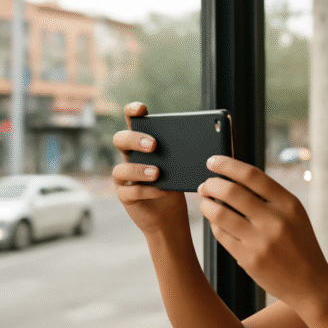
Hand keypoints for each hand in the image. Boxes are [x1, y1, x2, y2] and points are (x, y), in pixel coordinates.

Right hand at [112, 102, 187, 233]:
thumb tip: (206, 139)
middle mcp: (130, 157)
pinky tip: (162, 190)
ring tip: (157, 172)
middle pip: (120, 140)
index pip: (132, 122)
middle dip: (135, 139)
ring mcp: (125, 178)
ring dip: (139, 169)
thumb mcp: (183, 166)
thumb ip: (184, 152)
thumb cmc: (177, 186)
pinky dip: (147, 190)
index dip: (132, 111)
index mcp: (142, 144)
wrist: (171, 217)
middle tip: (154, 145)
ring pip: (121, 169)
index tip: (141, 109)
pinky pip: (130, 191)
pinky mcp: (125, 196)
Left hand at [197, 156, 327, 306]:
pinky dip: (214, 225)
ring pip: (220, 213)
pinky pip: (221, 235)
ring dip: (206, 205)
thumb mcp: (295, 216)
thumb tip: (234, 178)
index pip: (252, 175)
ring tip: (206, 203)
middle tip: (205, 185)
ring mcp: (261, 241)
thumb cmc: (300, 246)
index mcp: (289, 204)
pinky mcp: (249, 259)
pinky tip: (216, 223)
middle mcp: (275, 220)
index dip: (227, 165)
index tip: (212, 161)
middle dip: (211, 184)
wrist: (311, 285)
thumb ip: (270, 198)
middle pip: (231, 191)